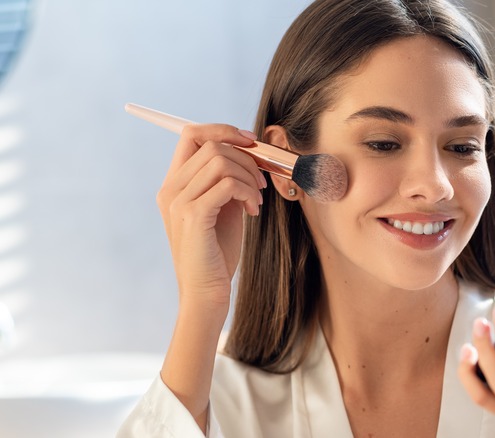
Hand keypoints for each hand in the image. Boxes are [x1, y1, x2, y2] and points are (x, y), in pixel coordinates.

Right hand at [157, 123, 265, 310]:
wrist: (207, 293)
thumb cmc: (217, 253)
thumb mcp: (223, 208)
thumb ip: (227, 181)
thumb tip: (251, 153)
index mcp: (174, 184)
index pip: (191, 134)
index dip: (223, 130)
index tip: (251, 142)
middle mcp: (171, 189)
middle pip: (210, 143)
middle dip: (245, 157)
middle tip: (261, 182)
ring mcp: (178, 202)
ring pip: (220, 160)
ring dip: (248, 176)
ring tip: (256, 201)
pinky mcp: (193, 216)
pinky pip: (227, 183)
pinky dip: (247, 192)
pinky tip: (252, 212)